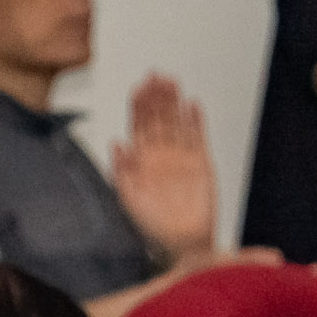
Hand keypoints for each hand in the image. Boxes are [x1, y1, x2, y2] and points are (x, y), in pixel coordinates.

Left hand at [109, 74, 216, 264]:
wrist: (181, 240)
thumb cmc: (152, 224)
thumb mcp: (128, 198)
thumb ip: (121, 171)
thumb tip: (116, 144)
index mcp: (140, 160)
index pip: (138, 126)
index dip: (138, 106)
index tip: (138, 88)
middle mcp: (160, 154)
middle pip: (158, 118)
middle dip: (156, 97)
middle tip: (156, 76)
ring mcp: (181, 156)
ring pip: (176, 122)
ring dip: (174, 103)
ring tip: (172, 83)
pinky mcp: (201, 162)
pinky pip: (197, 136)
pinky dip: (195, 121)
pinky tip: (192, 105)